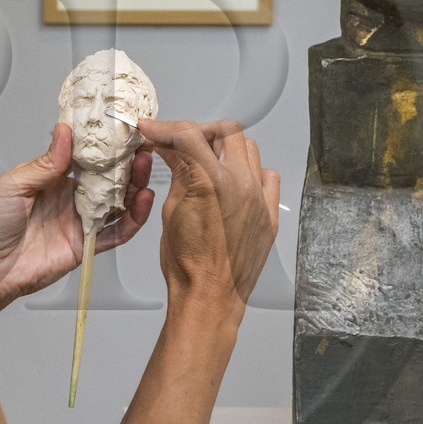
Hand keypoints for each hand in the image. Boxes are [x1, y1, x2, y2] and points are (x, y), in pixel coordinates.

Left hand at [0, 123, 155, 341]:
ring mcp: (79, 222)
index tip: (122, 128)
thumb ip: (45, 164)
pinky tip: (144, 201)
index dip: (105, 144)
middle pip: (107, 178)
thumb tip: (65, 133)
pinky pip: (115, 232)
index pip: (85, 157)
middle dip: (127, 162)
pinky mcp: (84, 246)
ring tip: (146, 166)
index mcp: (51, 178)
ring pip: (116, 202)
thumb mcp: (12, 185)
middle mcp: (69, 198)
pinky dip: (133, 219)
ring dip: (134, 185)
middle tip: (143, 146)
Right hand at [139, 119, 279, 311]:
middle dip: (199, 132)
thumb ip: (178, 173)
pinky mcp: (269, 214)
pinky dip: (251, 172)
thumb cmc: (185, 263)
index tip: (153, 130)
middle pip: (224, 132)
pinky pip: (268, 177)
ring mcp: (260, 198)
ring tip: (207, 161)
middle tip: (181, 143)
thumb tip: (172, 150)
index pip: (188, 134)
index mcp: (211, 181)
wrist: (210, 296)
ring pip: (249, 149)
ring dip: (226, 148)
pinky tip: (236, 183)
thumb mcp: (170, 210)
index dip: (166, 127)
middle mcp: (241, 183)